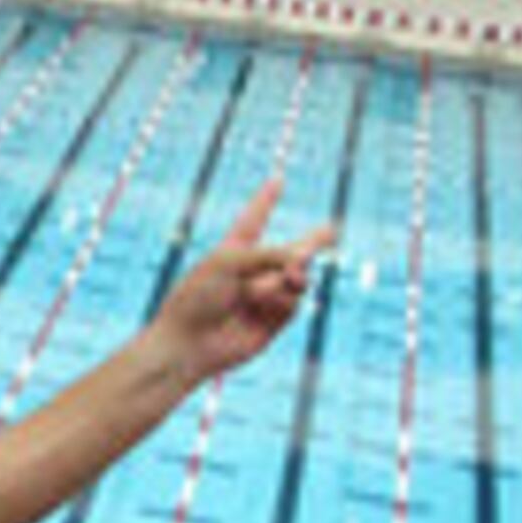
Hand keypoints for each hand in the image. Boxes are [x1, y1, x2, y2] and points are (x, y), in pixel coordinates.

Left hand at [153, 182, 335, 377]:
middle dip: (314, 241)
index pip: (253, 220)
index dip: (265, 200)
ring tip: (252, 292)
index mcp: (233, 250)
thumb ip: (270, 254)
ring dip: (280, 280)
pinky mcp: (274, 320)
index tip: (276, 180)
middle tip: (332, 230)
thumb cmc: (197, 297)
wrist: (189, 343)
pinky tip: (257, 307)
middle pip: (292, 251)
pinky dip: (278, 300)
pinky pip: (293, 301)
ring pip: (295, 277)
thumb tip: (303, 265)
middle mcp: (252, 271)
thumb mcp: (230, 261)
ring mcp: (265, 296)